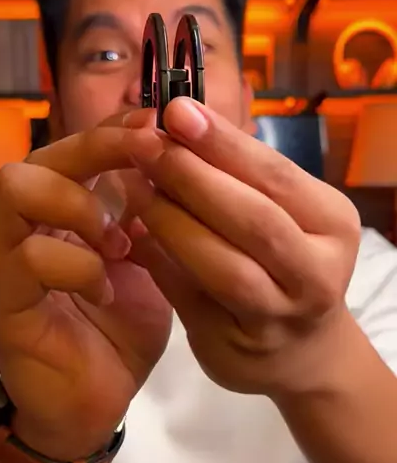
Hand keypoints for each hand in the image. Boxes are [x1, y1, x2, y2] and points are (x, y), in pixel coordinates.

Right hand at [0, 118, 171, 460]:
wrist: (93, 403)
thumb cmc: (116, 329)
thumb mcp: (141, 261)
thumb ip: (143, 214)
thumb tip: (169, 157)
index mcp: (44, 210)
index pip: (69, 147)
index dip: (112, 130)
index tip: (158, 124)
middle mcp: (9, 225)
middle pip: (37, 156)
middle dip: (96, 151)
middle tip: (146, 163)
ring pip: (17, 190)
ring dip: (79, 206)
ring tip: (119, 243)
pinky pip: (30, 257)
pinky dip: (80, 266)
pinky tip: (107, 290)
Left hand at [123, 99, 361, 399]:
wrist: (302, 352)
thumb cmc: (286, 263)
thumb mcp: (282, 214)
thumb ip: (237, 177)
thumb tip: (172, 123)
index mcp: (332, 223)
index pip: (275, 175)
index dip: (223, 142)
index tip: (175, 110)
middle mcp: (317, 272)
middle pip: (253, 218)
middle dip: (192, 176)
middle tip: (144, 143)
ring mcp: (280, 316)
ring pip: (223, 265)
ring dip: (171, 220)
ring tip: (133, 186)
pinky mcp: (236, 346)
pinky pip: (190, 297)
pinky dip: (159, 261)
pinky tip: (130, 234)